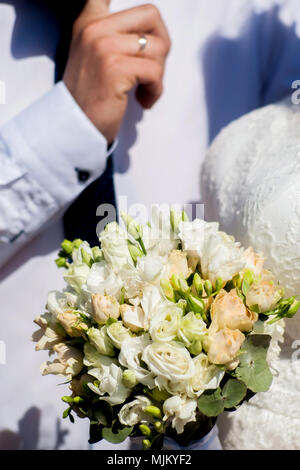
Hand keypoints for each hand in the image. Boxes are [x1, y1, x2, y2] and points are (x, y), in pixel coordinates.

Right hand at [63, 0, 170, 143]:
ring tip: (145, 90)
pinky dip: (156, 90)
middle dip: (162, 44)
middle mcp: (95, 28)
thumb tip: (151, 28)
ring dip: (159, 74)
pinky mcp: (115, 68)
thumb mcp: (93, 54)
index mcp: (89, 20)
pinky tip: (143, 101)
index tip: (134, 33)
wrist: (75, 126)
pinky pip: (155, 72)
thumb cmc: (91, 95)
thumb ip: (114, 33)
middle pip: (151, 15)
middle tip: (153, 68)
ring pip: (158, 48)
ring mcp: (104, 47)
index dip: (137, 14)